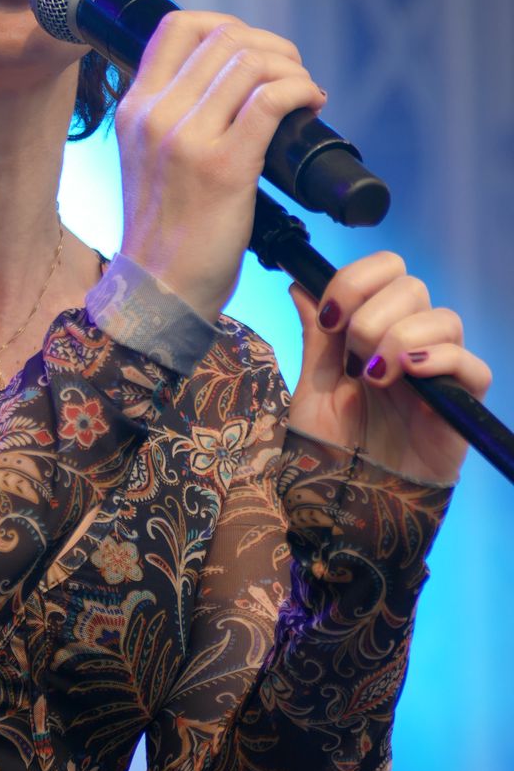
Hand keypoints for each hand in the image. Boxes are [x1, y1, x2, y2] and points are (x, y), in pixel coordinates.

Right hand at [115, 12, 326, 322]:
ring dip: (292, 67)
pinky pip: (272, 100)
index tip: (252, 49)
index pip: (177, 26)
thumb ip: (170, 118)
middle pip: (224, 37)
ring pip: (251, 62)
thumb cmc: (164, 231)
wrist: (157, 290)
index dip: (227, 24)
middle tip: (291, 73)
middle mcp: (157, 115)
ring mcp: (188, 140)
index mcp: (135, 108)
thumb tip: (225, 84)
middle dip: (271, 45)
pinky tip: (311, 105)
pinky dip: (301, 90)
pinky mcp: (226, 168)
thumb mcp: (145, 158)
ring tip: (304, 91)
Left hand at [286, 252, 492, 482]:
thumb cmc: (331, 447)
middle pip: (412, 286)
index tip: (329, 317)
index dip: (356, 281)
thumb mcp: (312, 387)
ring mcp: (437, 370)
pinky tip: (405, 375)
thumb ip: (314, 337)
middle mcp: (408, 341)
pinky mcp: (461, 403)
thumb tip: (300, 284)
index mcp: (373, 329)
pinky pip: (470, 364)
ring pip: (443, 318)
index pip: (384, 270)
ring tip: (374, 376)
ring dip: (400, 337)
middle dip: (372, 314)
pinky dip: (439, 359)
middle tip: (351, 358)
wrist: (349, 500)